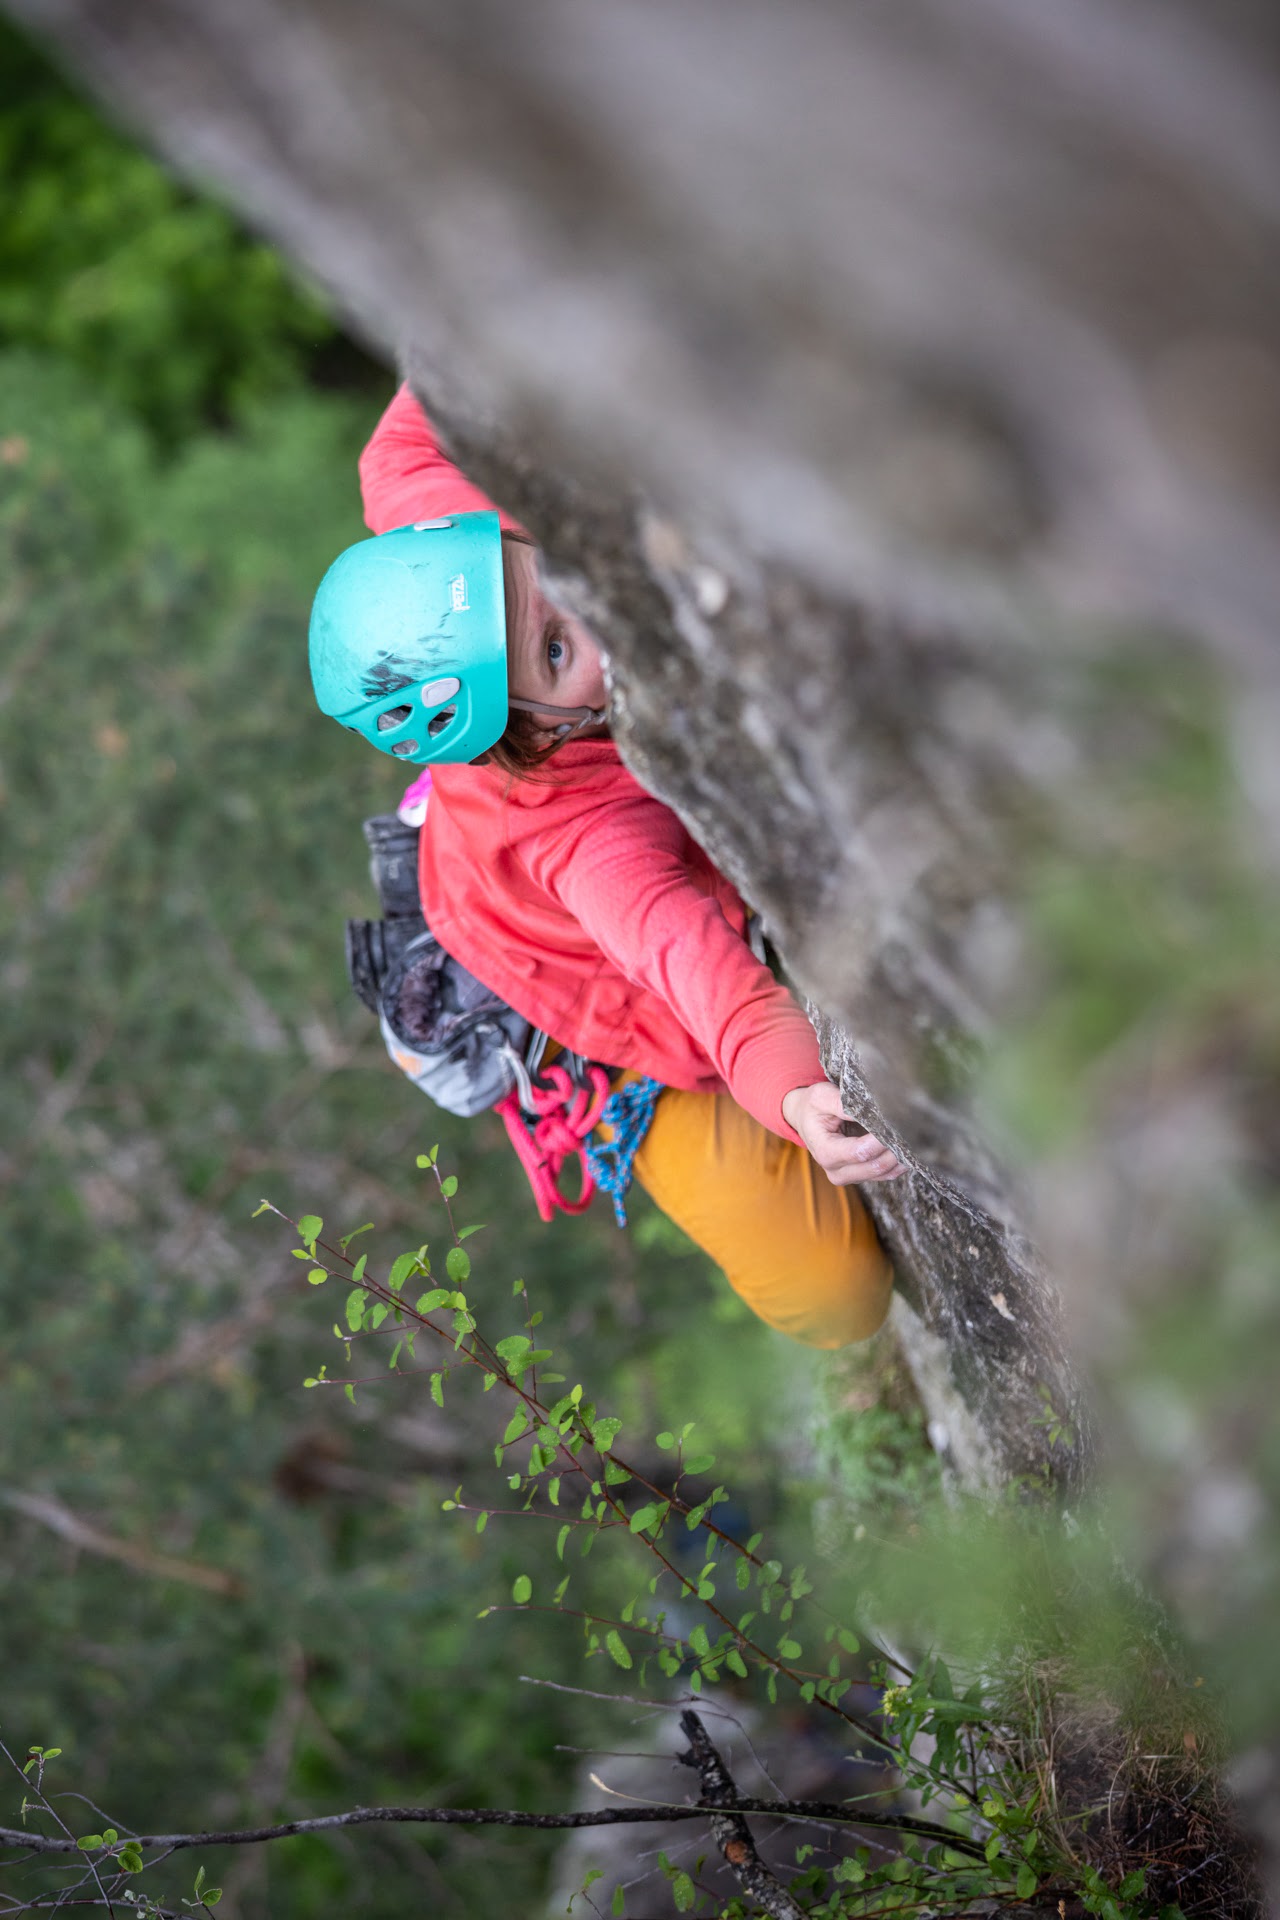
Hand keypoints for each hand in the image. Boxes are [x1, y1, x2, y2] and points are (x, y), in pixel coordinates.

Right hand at [781, 1080, 906, 1185]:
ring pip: (884, 1173)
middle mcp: (836, 1171)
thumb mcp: (821, 1096)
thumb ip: (844, 1104)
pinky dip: (900, 1162)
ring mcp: (850, 1176)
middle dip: (895, 1148)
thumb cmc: (814, 1106)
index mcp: (825, 1152)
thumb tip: (872, 1110)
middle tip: (912, 1127)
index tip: (895, 1121)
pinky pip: (887, 1174)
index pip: (860, 1152)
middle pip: (876, 1166)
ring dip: (901, 1156)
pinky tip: (908, 1146)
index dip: (880, 1139)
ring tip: (913, 1135)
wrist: (806, 1118)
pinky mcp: (861, 1175)